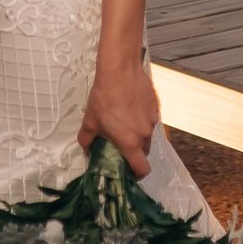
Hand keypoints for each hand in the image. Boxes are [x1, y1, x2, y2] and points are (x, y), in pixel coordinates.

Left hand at [79, 55, 159, 177]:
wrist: (120, 69)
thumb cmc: (104, 97)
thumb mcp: (90, 120)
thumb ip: (86, 139)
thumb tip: (86, 147)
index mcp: (131, 142)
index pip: (143, 169)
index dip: (137, 174)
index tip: (128, 170)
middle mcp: (145, 134)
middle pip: (144, 152)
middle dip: (134, 151)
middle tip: (120, 142)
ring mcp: (153, 119)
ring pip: (147, 134)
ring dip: (138, 133)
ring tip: (124, 119)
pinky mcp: (156, 105)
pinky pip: (150, 119)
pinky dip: (142, 118)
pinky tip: (130, 106)